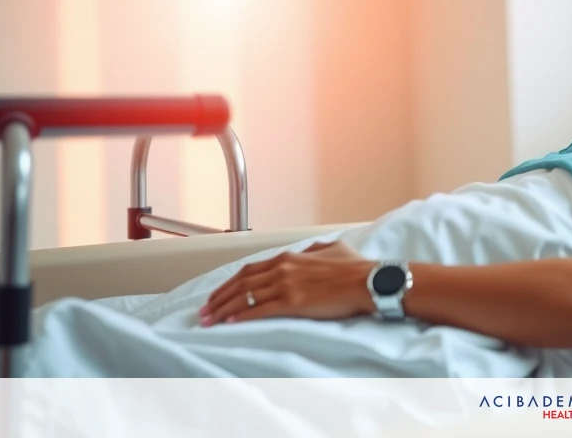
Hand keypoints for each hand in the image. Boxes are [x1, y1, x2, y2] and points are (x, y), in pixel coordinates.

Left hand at [199, 239, 374, 325]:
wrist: (367, 281)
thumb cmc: (355, 268)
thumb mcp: (333, 249)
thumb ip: (315, 250)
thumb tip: (309, 252)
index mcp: (290, 257)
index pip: (250, 270)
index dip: (230, 283)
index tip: (218, 293)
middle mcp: (283, 269)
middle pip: (241, 283)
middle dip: (218, 297)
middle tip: (204, 310)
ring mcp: (287, 285)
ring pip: (245, 296)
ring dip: (223, 308)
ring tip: (209, 320)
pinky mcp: (293, 303)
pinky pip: (259, 309)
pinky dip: (241, 315)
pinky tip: (229, 322)